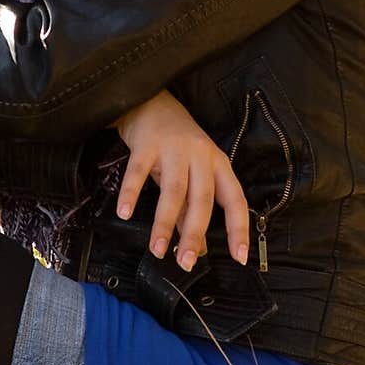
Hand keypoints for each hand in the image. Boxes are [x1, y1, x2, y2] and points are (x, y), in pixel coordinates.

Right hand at [112, 90, 249, 269]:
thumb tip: (200, 250)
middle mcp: (200, 156)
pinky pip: (139, 172)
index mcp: (218, 164)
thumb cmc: (175, 146)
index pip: (235, 200)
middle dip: (193, 233)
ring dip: (164, 222)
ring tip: (156, 250)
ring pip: (173, 190)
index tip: (239, 258)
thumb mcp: (190, 176)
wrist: (151, 102)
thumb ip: (193, 212)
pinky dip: (132, 193)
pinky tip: (125, 214)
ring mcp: (174, 148)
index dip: (239, 229)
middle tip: (185, 262)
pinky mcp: (147, 144)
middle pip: (202, 199)